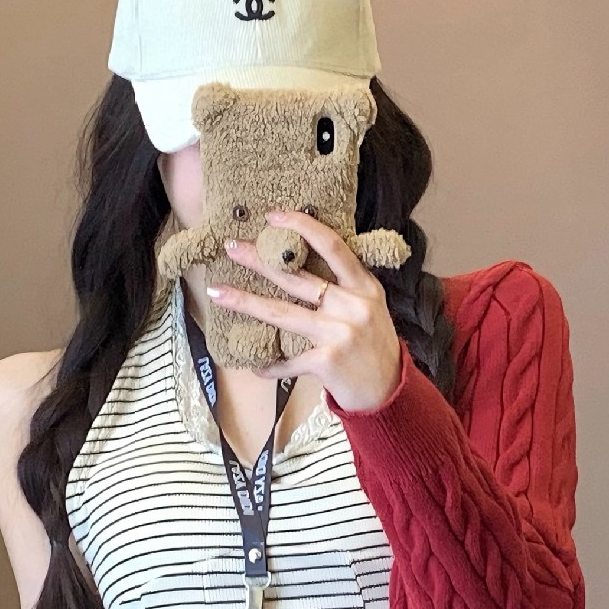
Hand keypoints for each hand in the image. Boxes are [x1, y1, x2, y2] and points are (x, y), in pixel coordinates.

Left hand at [211, 211, 403, 412]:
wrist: (390, 391)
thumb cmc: (375, 348)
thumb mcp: (371, 308)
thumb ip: (346, 288)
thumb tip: (300, 267)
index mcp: (364, 287)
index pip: (332, 246)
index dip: (301, 227)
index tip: (273, 217)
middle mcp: (352, 306)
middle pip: (296, 277)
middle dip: (259, 260)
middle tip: (232, 248)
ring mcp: (339, 333)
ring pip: (282, 313)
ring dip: (245, 302)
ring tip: (218, 293)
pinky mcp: (326, 361)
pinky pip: (288, 360)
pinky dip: (270, 365)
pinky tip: (256, 366)